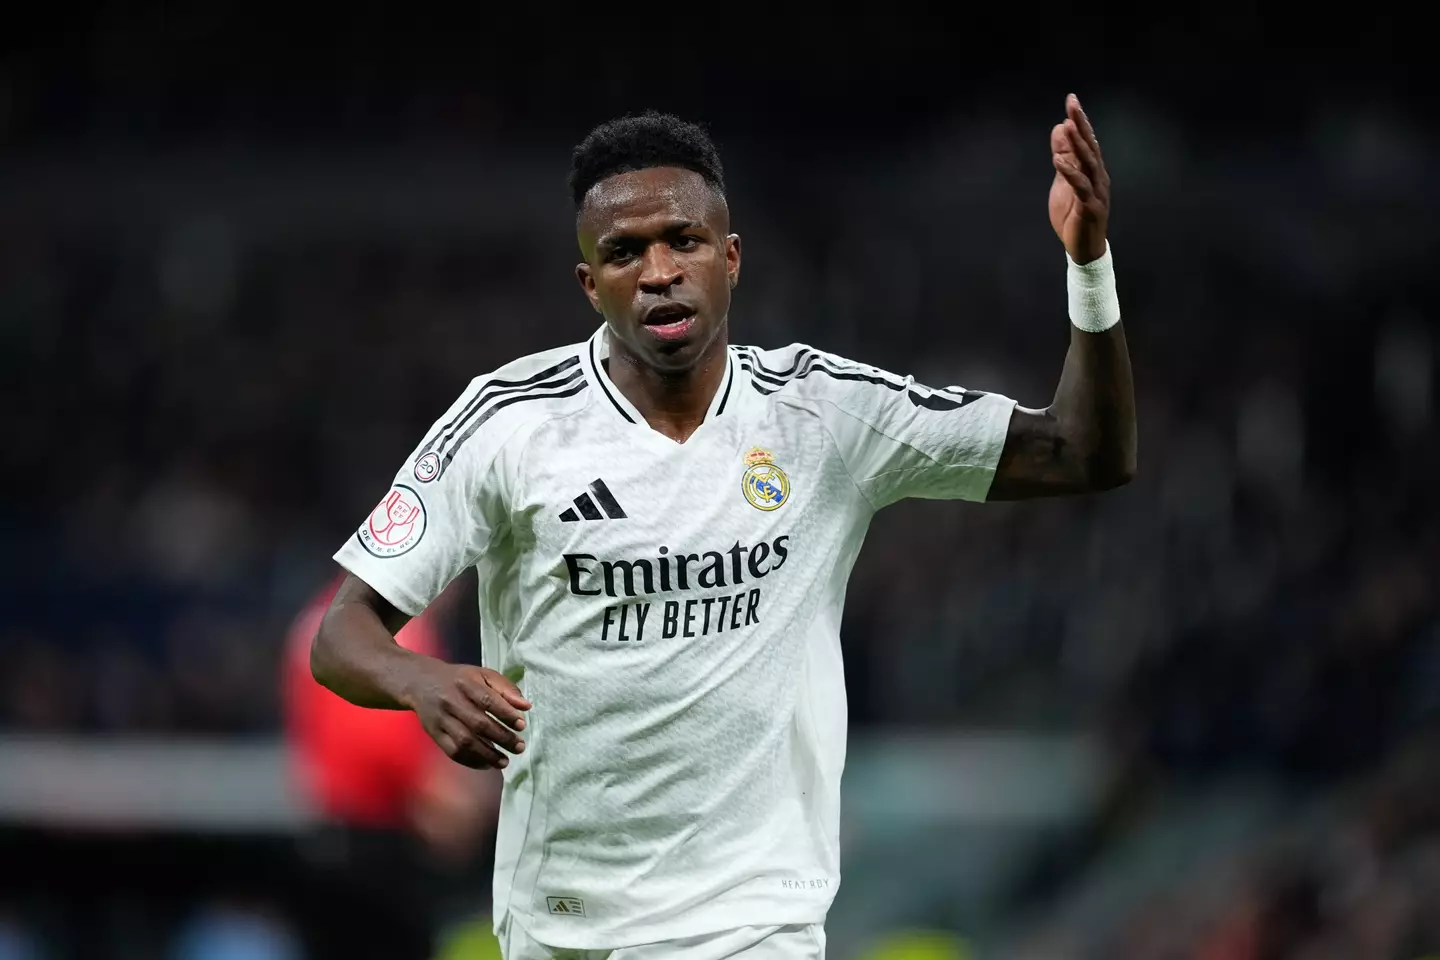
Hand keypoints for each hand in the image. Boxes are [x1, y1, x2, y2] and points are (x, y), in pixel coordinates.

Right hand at [405, 661, 530, 768]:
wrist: (420, 682)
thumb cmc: (459, 679)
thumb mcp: (483, 674)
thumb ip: (506, 688)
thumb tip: (526, 707)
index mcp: (466, 683)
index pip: (488, 700)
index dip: (506, 714)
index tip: (521, 725)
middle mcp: (451, 701)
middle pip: (478, 723)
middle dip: (502, 738)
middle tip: (519, 747)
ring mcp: (441, 719)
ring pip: (465, 741)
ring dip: (487, 755)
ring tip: (505, 761)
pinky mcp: (434, 733)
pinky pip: (452, 751)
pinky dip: (471, 761)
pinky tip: (486, 764)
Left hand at [1048, 93, 1109, 264]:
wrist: (1082, 249)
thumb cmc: (1074, 216)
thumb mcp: (1063, 183)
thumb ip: (1063, 158)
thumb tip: (1060, 128)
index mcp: (1093, 170)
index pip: (1087, 141)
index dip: (1080, 120)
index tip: (1071, 100)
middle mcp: (1099, 177)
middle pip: (1090, 145)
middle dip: (1081, 123)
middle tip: (1072, 103)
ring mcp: (1097, 191)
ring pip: (1088, 163)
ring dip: (1078, 143)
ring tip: (1068, 125)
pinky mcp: (1091, 207)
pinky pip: (1080, 187)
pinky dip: (1070, 173)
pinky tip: (1059, 161)